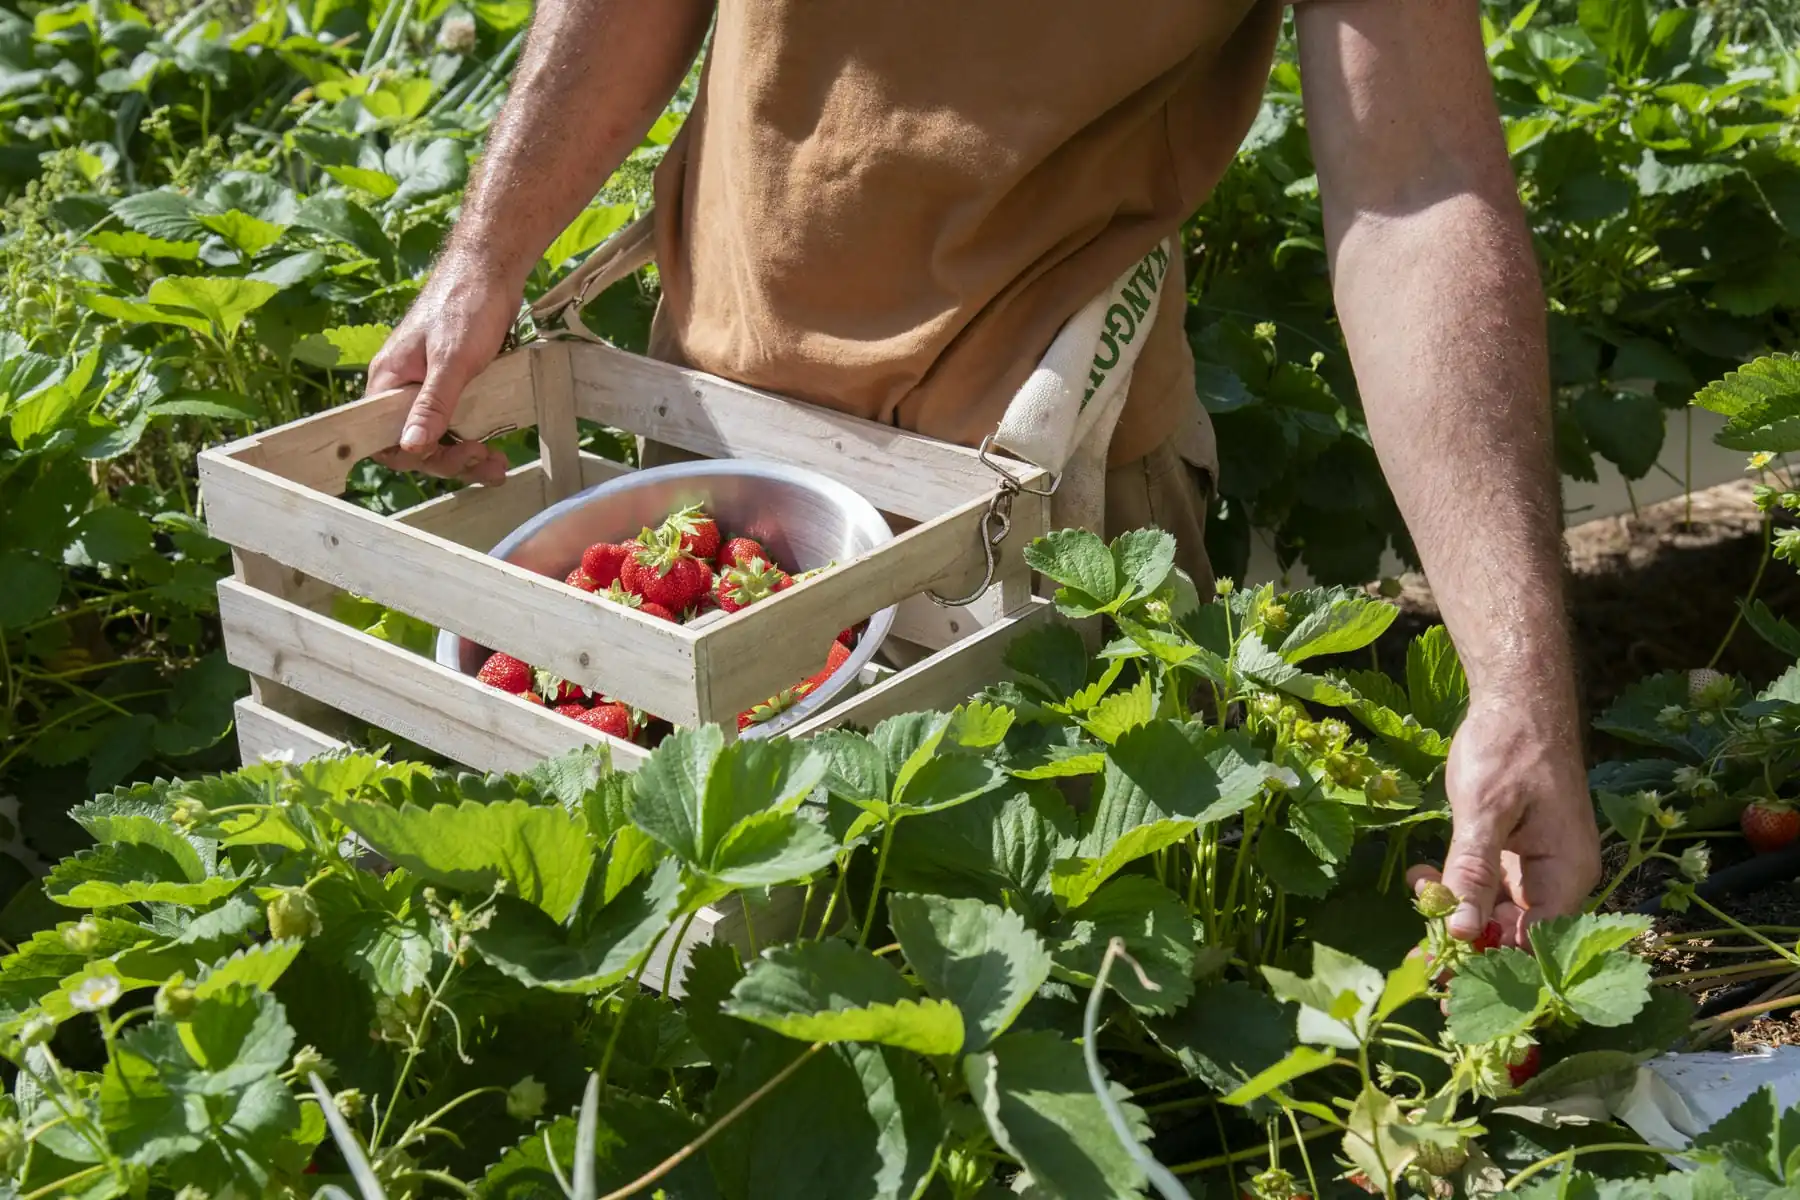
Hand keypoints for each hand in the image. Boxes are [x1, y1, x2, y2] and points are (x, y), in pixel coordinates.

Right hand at [366, 259, 521, 485]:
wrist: (492, 270)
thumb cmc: (466, 305)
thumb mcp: (451, 360)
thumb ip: (431, 404)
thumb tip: (410, 445)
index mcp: (388, 380)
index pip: (383, 437)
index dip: (414, 455)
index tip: (447, 456)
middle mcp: (403, 387)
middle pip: (415, 442)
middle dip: (449, 459)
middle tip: (486, 460)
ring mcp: (428, 386)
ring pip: (439, 436)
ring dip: (466, 455)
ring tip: (498, 464)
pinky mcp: (452, 384)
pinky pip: (456, 422)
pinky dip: (475, 437)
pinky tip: (496, 449)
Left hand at [1407, 691, 1599, 946]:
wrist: (1517, 698)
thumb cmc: (1509, 747)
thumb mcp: (1485, 810)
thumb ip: (1474, 871)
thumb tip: (1463, 931)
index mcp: (1565, 873)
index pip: (1534, 943)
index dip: (1492, 964)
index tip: (1444, 979)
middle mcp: (1556, 877)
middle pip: (1513, 932)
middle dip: (1465, 942)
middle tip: (1415, 958)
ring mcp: (1534, 865)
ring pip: (1494, 910)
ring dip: (1454, 911)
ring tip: (1415, 897)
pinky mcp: (1512, 850)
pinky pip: (1485, 883)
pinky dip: (1454, 884)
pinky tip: (1421, 877)